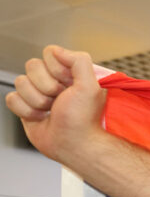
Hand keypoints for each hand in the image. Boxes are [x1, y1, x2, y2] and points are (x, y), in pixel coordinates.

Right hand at [4, 45, 107, 163]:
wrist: (74, 145)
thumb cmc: (84, 119)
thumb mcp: (90, 86)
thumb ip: (79, 61)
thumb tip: (58, 51)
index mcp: (69, 74)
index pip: (49, 53)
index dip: (56, 68)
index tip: (68, 84)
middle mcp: (52, 81)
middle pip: (32, 66)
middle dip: (46, 87)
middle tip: (60, 100)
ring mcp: (37, 93)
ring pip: (20, 82)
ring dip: (37, 101)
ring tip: (51, 111)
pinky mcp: (25, 107)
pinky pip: (12, 99)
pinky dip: (26, 111)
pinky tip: (40, 118)